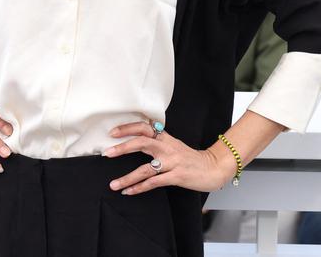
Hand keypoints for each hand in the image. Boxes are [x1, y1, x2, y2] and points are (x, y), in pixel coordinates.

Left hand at [103, 121, 236, 195]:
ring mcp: (172, 162)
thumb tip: (138, 139)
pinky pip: (154, 182)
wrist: (213, 168)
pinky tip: (129, 192)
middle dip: (123, 148)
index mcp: (166, 138)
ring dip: (127, 177)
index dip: (128, 128)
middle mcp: (168, 147)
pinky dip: (140, 187)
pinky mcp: (177, 176)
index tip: (113, 132)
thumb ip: (159, 141)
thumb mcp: (174, 145)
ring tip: (114, 184)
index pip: (144, 127)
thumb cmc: (191, 158)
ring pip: (145, 168)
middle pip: (142, 142)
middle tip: (107, 153)